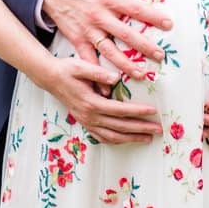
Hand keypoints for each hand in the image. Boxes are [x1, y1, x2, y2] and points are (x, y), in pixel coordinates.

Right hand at [36, 55, 161, 144]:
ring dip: (132, 138)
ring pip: (113, 136)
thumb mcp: (81, 66)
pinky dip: (117, 141)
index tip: (153, 111)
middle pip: (120, 126)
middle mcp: (89, 116)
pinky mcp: (84, 123)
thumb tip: (116, 78)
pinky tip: (127, 139)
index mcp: (91, 102)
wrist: (50, 78)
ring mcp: (86, 121)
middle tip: (158, 129)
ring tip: (148, 138)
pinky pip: (103, 137)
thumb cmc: (67, 70)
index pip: (120, 110)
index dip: (138, 111)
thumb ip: (98, 72)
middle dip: (141, 129)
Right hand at [40, 0, 164, 80]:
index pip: (134, 9)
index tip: (168, 25)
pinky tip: (106, 87)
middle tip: (159, 56)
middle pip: (125, 33)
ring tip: (141, 74)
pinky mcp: (78, 40)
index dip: (152, 16)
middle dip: (143, 46)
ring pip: (109, 50)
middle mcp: (99, 16)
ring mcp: (88, 30)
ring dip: (125, 64)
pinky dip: (96, 74)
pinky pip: (88, 60)